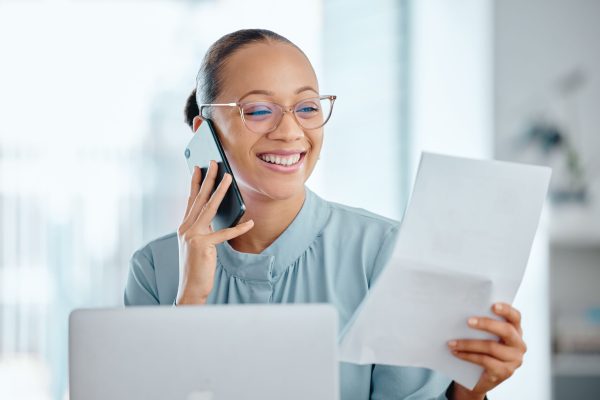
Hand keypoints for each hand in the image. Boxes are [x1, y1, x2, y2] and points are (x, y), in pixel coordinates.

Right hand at [176, 160, 253, 304]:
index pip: (191, 200)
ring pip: (209, 208)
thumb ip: (204, 228)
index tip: (198, 167)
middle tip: (215, 163)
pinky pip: (225, 233)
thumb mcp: (197, 244)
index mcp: (184, 226)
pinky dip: (239, 228)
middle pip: (199, 198)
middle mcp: (186, 228)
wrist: (190, 288)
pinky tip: (250, 221)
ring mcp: (193, 235)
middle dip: (208, 179)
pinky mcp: (203, 245)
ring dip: (220, 191)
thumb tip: (216, 215)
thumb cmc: (196, 266)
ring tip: (229, 178)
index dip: (195, 183)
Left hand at [447, 303, 526, 398]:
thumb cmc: (481, 350)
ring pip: (491, 347)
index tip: (493, 306)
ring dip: (468, 343)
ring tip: (452, 342)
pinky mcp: (504, 372)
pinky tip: (456, 353)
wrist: (478, 378)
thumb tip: (464, 311)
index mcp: (515, 331)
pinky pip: (484, 360)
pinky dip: (467, 356)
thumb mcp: (484, 336)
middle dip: (486, 324)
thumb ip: (482, 325)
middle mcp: (518, 345)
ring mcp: (513, 360)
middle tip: (468, 321)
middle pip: (506, 331)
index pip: (515, 317)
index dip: (506, 310)